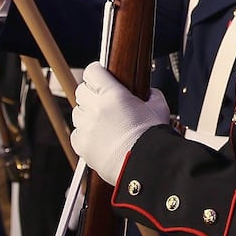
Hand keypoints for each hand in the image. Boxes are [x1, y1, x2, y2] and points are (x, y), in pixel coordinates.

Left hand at [70, 63, 170, 183]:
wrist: (145, 164)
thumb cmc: (152, 138)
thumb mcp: (159, 107)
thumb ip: (150, 95)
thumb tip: (148, 93)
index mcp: (113, 94)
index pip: (92, 71)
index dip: (97, 72)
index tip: (100, 74)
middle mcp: (95, 108)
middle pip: (81, 90)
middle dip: (90, 92)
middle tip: (102, 99)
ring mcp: (86, 127)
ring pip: (77, 111)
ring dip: (87, 113)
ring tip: (102, 121)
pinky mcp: (81, 144)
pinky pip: (76, 132)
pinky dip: (85, 133)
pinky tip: (99, 137)